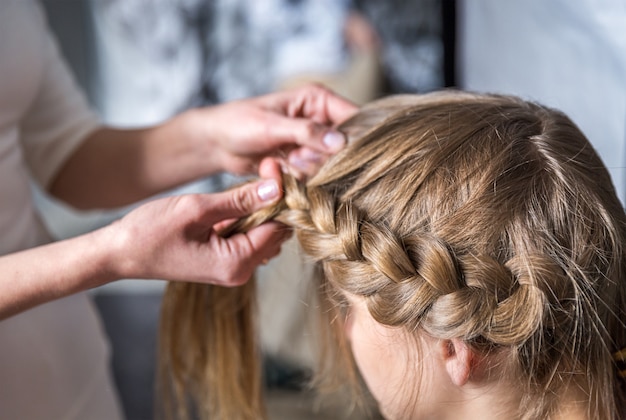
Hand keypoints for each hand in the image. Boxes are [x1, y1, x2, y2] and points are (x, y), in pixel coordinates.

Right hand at [102, 178, 289, 285]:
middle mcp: (239, 271)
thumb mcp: (197, 208)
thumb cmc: (151, 232)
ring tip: (249, 182)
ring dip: (259, 207)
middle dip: (273, 201)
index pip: (277, 227)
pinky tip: (235, 199)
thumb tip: (276, 188)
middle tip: (265, 170)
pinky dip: (245, 217)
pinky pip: (246, 236)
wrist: (120, 252)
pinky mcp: (223, 260)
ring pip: (262, 232)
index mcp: (236, 263)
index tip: (273, 168)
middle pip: (274, 232)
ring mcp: (232, 268)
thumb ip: (240, 200)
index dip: (280, 196)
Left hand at [189, 84, 357, 177]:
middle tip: (296, 158)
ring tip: (283, 162)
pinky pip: (313, 176)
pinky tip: (277, 169)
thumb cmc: (238, 124)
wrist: (215, 144)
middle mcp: (320, 120)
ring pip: (329, 165)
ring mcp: (312, 144)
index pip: (353, 117)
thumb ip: (306, 132)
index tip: (343, 155)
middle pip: (344, 146)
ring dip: (307, 169)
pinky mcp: (302, 162)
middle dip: (322, 158)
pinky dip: (298, 177)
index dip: (354, 138)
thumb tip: (341, 142)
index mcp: (318, 100)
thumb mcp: (272, 126)